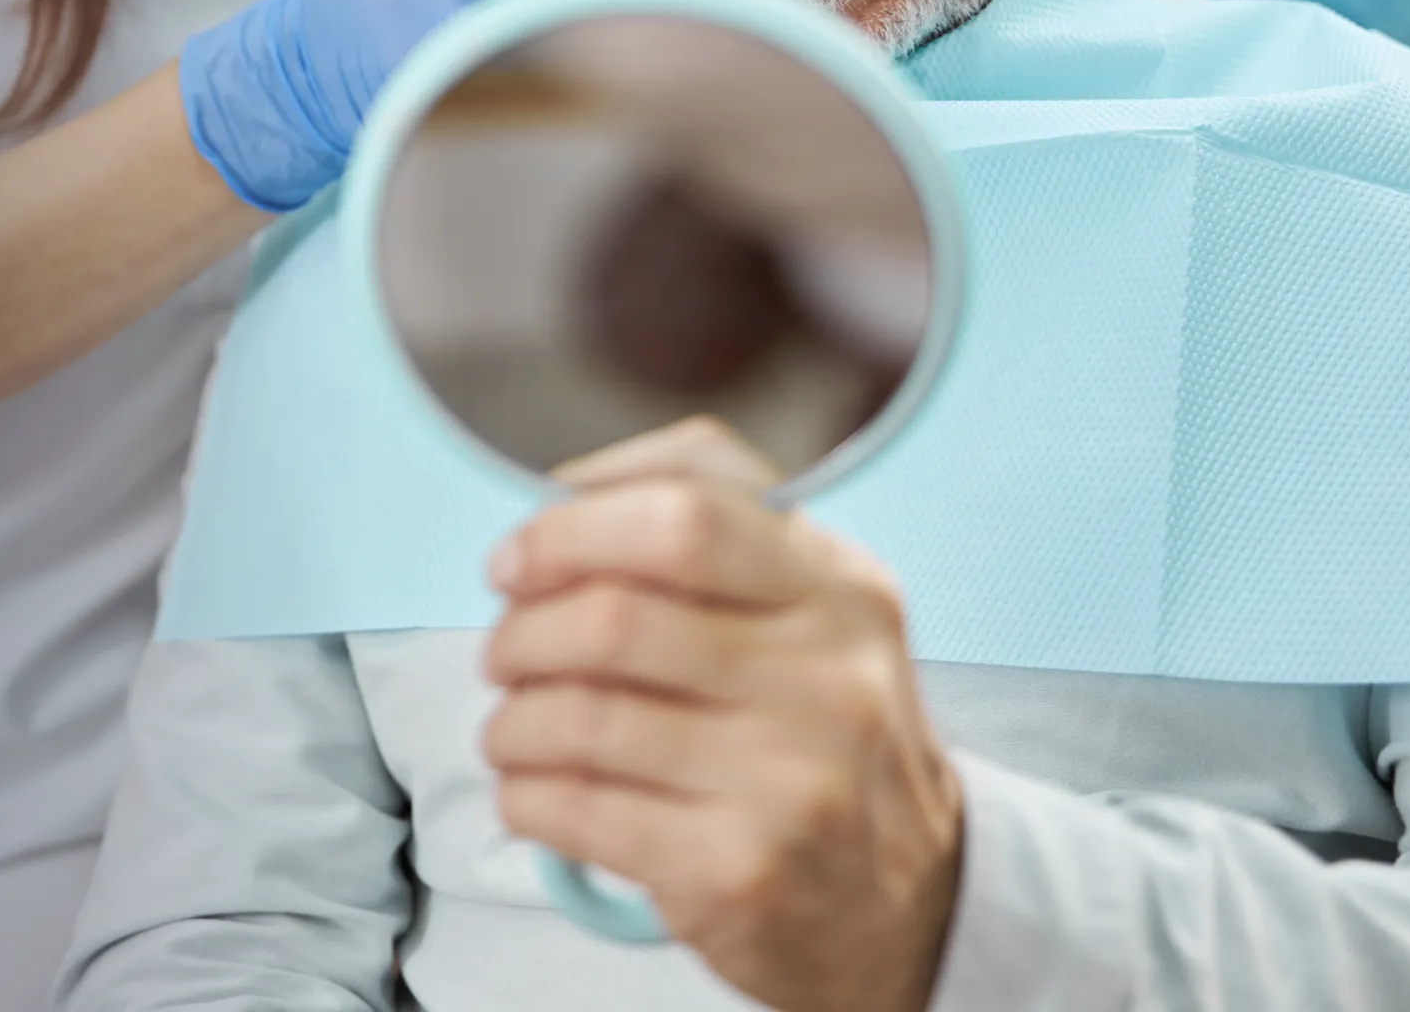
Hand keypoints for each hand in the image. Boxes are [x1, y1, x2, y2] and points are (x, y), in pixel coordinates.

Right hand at [176, 0, 701, 210]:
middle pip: (582, 23)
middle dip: (654, 3)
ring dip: (640, 43)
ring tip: (707, 19)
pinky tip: (653, 64)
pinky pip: (558, 102)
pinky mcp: (480, 132)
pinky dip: (608, 80)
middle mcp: (458, 44)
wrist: (304, 85)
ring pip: (576, 68)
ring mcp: (471, 97)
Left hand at [478, 418, 963, 1011]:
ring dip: (511, 723)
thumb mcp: (812, 612)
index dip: (569, 529)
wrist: (906, 902)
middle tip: (504, 655)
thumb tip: (554, 507)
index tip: (514, 560)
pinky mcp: (740, 871)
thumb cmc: (820, 735)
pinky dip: (524, 795)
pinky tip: (532, 791)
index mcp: (840, 589)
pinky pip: (578, 811)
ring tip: (510, 731)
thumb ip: (707, 539)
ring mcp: (791, 780)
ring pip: (580, 718)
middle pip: (614, 618)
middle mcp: (829, 679)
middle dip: (522, 633)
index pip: (686, 512)